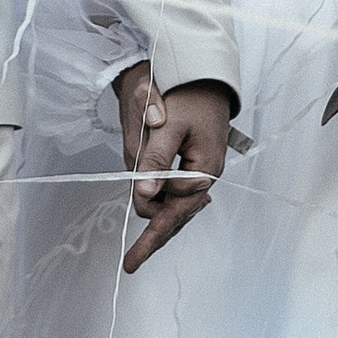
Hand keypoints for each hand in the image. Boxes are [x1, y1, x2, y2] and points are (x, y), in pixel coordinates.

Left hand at [114, 65, 234, 272]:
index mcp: (204, 170)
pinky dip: (159, 196)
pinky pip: (174, 191)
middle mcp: (205, 177)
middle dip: (152, 230)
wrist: (204, 75)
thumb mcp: (167, 127)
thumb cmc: (188, 97)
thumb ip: (154, 161)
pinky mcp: (191, 166)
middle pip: (174, 214)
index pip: (174, 212)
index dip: (151, 237)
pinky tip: (149, 201)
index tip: (133, 261)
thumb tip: (143, 195)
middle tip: (132, 259)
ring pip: (172, 204)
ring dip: (153, 209)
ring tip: (138, 228)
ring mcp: (198, 173)